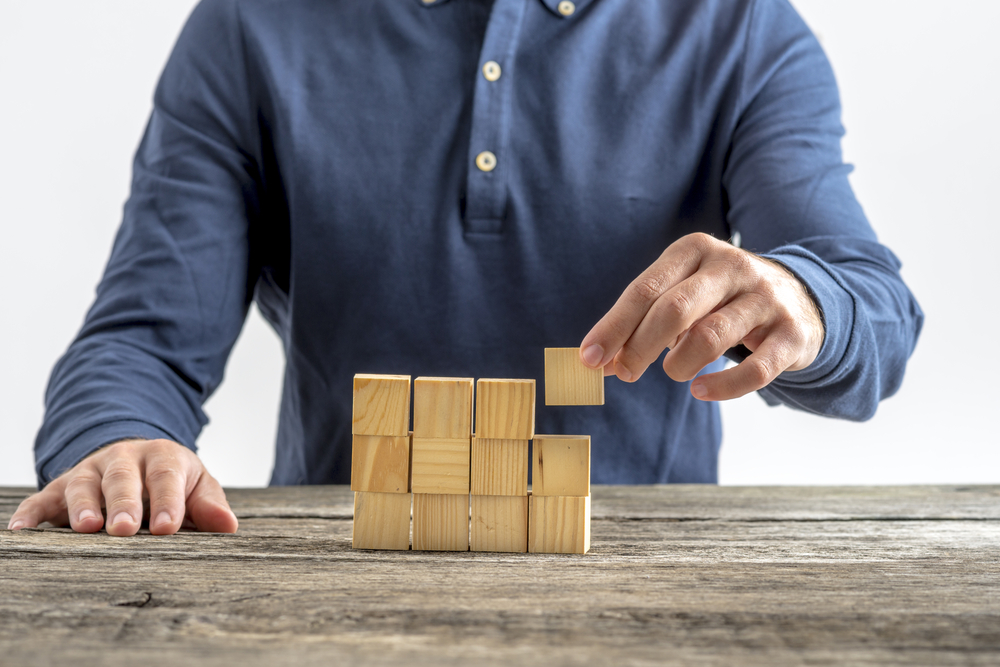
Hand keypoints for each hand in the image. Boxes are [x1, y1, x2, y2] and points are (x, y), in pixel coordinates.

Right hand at [7, 439, 237, 535]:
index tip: (168, 528)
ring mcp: (90, 471)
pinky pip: (43, 499)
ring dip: (82, 505)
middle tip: (125, 529)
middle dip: (123, 503)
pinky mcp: (61, 487)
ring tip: (85, 527)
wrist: (138, 460)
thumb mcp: (197, 486)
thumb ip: (209, 505)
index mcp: (162, 456)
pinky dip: (31, 513)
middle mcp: (123, 459)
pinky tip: (23, 531)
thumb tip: (228, 525)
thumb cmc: (173, 482)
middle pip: (122, 478)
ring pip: (84, 483)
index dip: (167, 501)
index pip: (166, 476)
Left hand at [580, 233, 823, 400]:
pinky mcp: (792, 333)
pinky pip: (755, 369)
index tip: (590, 358)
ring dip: (680, 364)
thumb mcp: (684, 294)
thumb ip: (643, 323)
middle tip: (625, 373)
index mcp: (696, 251)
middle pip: (674, 309)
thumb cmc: (722, 300)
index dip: (614, 326)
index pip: (645, 289)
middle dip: (640, 346)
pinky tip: (701, 390)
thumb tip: (603, 361)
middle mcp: (732, 267)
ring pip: (710, 336)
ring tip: (674, 373)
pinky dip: (723, 387)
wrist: (801, 299)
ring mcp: (766, 298)